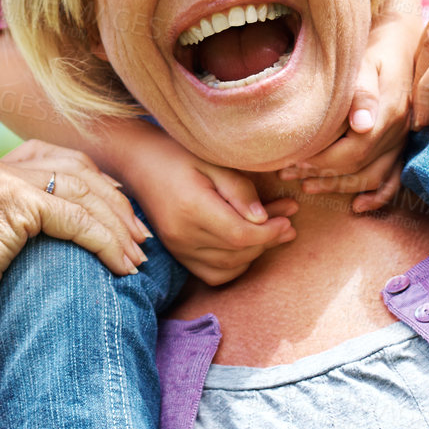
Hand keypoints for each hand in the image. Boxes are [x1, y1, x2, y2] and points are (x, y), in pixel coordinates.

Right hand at [0, 141, 150, 326]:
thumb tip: (65, 246)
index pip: (59, 161)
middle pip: (77, 169)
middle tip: (142, 239)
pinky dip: (106, 241)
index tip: (124, 216)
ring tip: (138, 258)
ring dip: (117, 225)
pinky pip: (75, 217)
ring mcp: (0, 178)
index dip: (99, 184)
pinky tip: (122, 265)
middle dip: (116, 204)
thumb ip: (19, 232)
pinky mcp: (9, 199)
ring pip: (82, 191)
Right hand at [119, 124, 297, 285]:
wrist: (139, 163)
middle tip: (289, 221)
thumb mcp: (213, 161)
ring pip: (228, 268)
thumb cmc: (178, 154)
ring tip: (275, 232)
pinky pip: (213, 274)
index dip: (269, 233)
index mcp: (192, 208)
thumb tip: (262, 219)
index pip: (240, 235)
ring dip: (255, 253)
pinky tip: (248, 247)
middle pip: (237, 253)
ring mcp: (178, 248)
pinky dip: (235, 266)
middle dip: (269, 240)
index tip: (288, 218)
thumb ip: (239, 190)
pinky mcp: (177, 254)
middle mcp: (182, 235)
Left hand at [278, 11, 421, 211]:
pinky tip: (358, 206)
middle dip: (321, 174)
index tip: (294, 160)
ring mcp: (402, 141)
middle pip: (359, 167)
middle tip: (288, 174)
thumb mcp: (366, 62)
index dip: (322, 161)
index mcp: (388, 113)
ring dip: (340, 187)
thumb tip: (362, 126)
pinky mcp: (402, 144)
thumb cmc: (375, 50)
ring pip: (373, 177)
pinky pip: (395, 179)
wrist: (403, 43)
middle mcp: (398, 132)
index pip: (353, 151)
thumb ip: (362, 92)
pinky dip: (379, 196)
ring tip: (307, 187)